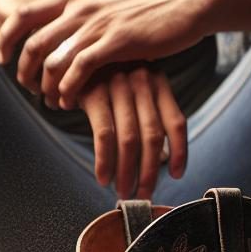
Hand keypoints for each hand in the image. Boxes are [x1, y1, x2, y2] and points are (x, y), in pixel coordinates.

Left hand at [0, 0, 217, 109]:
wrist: (182, 8)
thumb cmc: (146, 14)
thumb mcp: (105, 8)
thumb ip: (81, 18)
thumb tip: (61, 38)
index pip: (22, 14)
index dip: (5, 39)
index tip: (4, 60)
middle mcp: (79, 8)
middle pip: (32, 42)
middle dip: (24, 72)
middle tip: (30, 91)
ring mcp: (97, 25)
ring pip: (52, 59)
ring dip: (47, 86)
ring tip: (51, 102)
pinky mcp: (116, 43)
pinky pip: (79, 69)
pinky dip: (69, 90)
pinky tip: (70, 103)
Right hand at [79, 66, 186, 198]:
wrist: (70, 57)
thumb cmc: (105, 78)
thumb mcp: (133, 86)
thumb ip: (149, 114)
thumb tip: (161, 159)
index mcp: (158, 82)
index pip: (177, 123)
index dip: (180, 153)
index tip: (176, 175)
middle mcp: (141, 82)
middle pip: (153, 137)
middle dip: (149, 172)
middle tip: (144, 194)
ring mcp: (118, 86)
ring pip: (129, 140)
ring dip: (127, 172)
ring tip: (124, 192)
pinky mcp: (93, 93)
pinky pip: (104, 136)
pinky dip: (105, 161)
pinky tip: (104, 178)